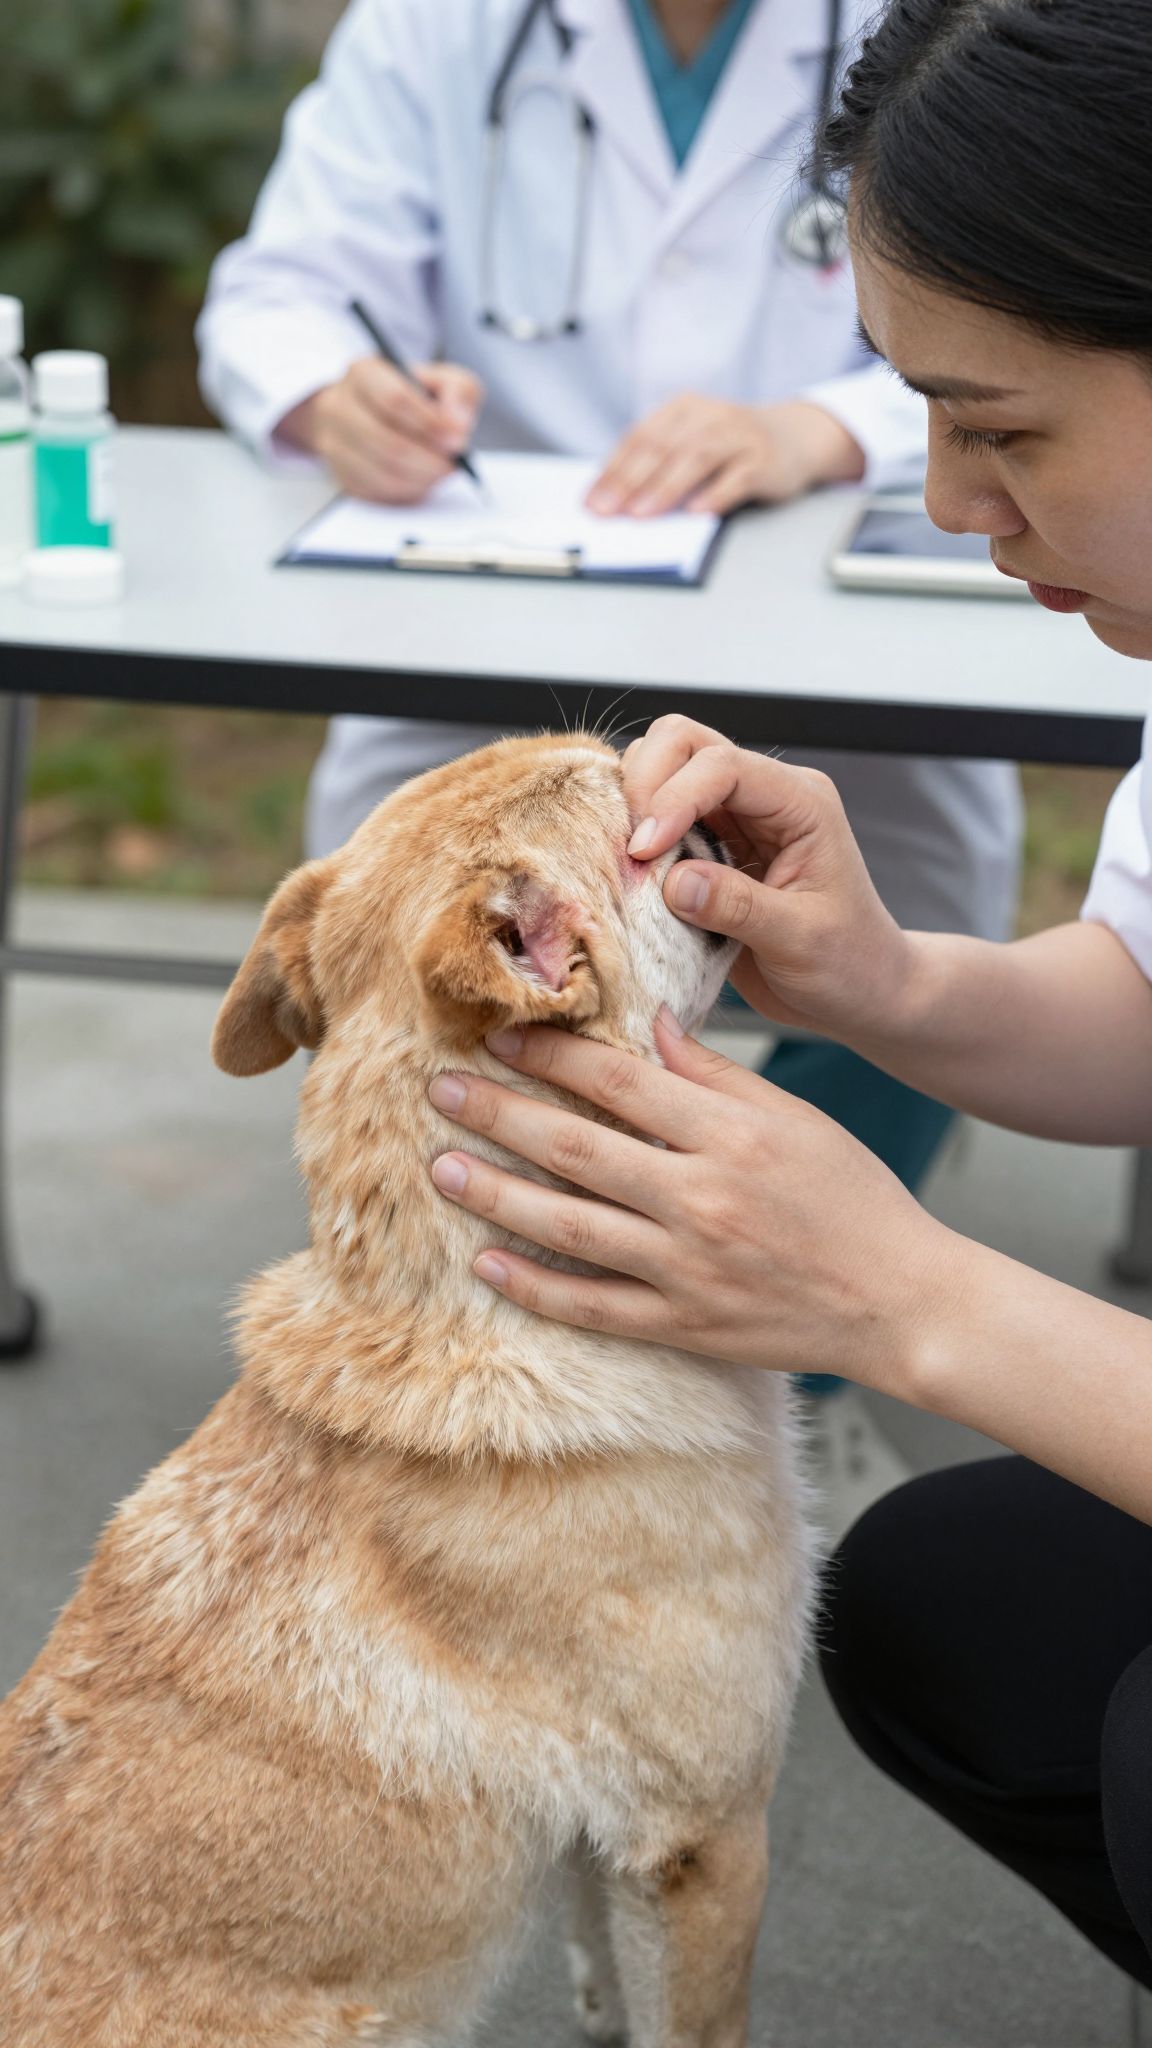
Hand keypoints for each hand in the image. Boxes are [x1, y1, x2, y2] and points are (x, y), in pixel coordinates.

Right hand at [280, 357, 482, 502]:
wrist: (376, 414)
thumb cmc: (412, 396)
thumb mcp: (442, 381)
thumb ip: (458, 394)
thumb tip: (457, 427)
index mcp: (363, 373)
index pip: (394, 399)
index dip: (429, 423)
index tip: (456, 439)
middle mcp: (339, 406)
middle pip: (387, 441)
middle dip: (427, 458)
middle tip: (452, 463)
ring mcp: (334, 443)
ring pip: (381, 471)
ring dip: (420, 478)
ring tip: (441, 471)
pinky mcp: (341, 475)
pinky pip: (376, 491)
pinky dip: (407, 491)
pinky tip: (422, 480)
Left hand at [426, 1015, 960, 1380]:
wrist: (903, 1302)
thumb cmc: (852, 1198)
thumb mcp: (795, 1118)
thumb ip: (716, 1076)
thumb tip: (649, 1025)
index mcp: (730, 1135)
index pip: (620, 1082)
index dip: (553, 1055)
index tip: (499, 1036)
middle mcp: (701, 1198)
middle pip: (576, 1149)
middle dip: (499, 1114)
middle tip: (438, 1090)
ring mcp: (687, 1268)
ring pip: (569, 1226)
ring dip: (497, 1194)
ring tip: (441, 1168)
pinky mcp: (683, 1325)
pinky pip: (592, 1305)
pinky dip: (535, 1285)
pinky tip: (486, 1263)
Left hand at [585, 398, 864, 516]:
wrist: (795, 438)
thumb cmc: (731, 448)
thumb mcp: (693, 443)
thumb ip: (660, 463)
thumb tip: (614, 500)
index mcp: (683, 408)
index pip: (640, 438)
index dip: (613, 470)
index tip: (592, 502)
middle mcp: (710, 416)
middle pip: (663, 447)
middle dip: (630, 481)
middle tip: (608, 511)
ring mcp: (739, 436)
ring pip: (696, 458)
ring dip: (665, 488)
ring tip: (641, 514)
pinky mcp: (764, 460)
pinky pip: (736, 478)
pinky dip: (715, 494)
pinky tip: (696, 512)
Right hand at [621, 715, 914, 1041]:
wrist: (859, 992)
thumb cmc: (848, 963)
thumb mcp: (799, 940)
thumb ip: (737, 907)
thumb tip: (673, 882)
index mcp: (801, 803)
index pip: (723, 765)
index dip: (674, 798)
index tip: (644, 852)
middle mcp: (766, 796)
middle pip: (683, 742)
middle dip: (644, 783)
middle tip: (628, 848)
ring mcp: (736, 816)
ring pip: (663, 770)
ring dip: (634, 806)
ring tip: (629, 863)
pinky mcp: (710, 845)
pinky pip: (659, 817)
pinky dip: (635, 834)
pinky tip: (634, 873)